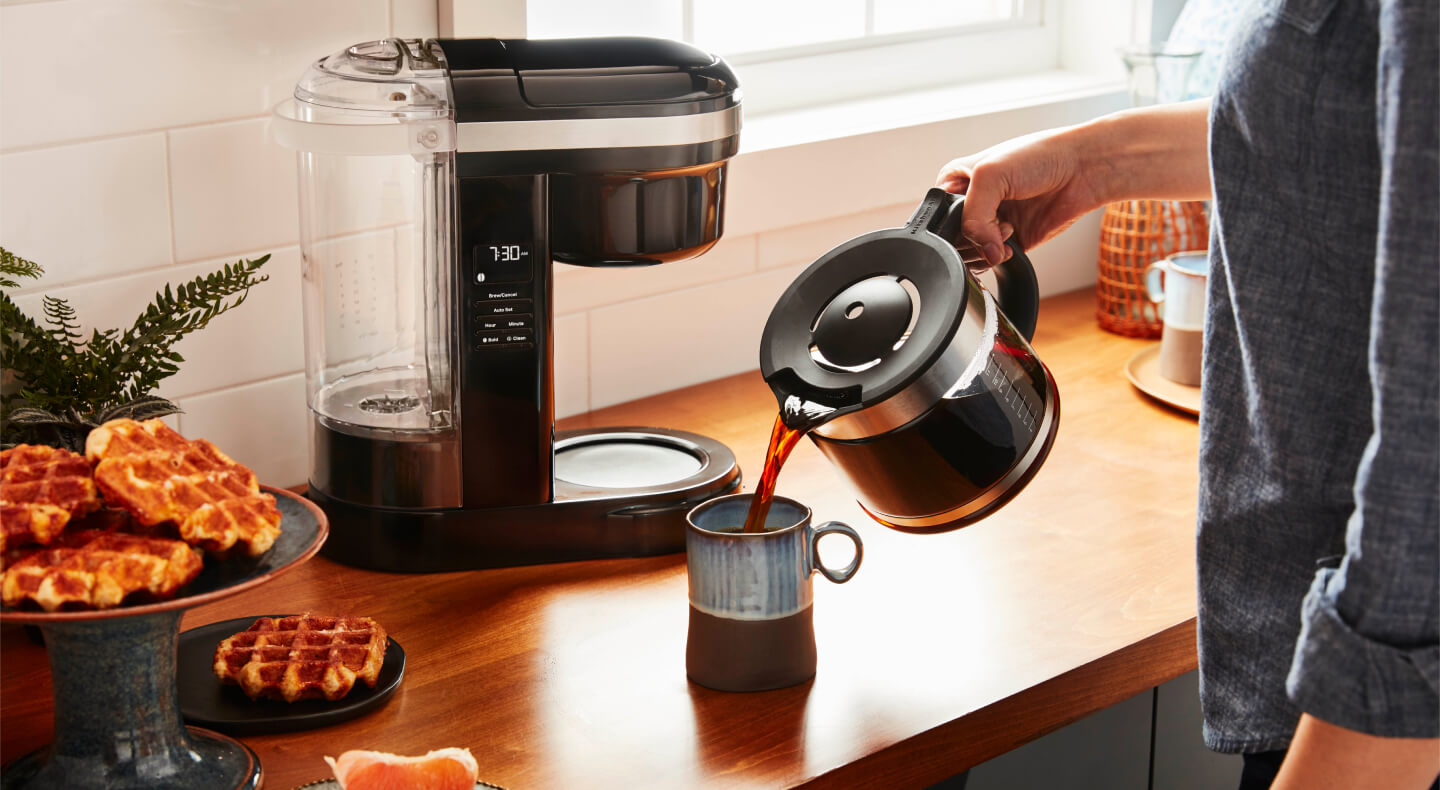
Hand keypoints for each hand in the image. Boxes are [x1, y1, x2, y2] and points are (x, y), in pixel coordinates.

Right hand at [935, 99, 1213, 267]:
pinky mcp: (1011, 241)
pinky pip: (993, 261)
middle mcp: (973, 203)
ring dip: (987, 246)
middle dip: (972, 235)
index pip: (938, 212)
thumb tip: (983, 252)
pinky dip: (1000, 257)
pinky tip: (1012, 240)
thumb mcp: (989, 175)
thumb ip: (972, 217)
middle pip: (953, 237)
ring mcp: (992, 223)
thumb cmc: (1039, 156)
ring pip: (971, 252)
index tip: (968, 217)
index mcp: (957, 181)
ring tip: (1006, 226)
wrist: (1081, 169)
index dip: (950, 221)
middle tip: (993, 220)